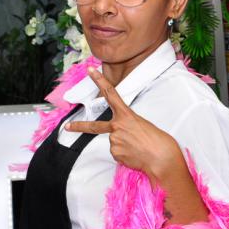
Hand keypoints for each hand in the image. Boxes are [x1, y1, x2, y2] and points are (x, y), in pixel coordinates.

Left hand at [65, 68, 183, 180]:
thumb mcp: (142, 125)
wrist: (161, 157)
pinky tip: (135, 154)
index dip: (99, 80)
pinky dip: (126, 154)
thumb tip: (117, 139)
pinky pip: (117, 153)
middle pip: (94, 126)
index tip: (90, 71)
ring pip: (114, 142)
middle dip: (79, 126)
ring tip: (138, 148)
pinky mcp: (115, 153)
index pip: (110, 94)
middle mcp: (117, 126)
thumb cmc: (157, 140)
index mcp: (126, 115)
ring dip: (124, 146)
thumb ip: (126, 127)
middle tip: (67, 127)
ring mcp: (114, 140)